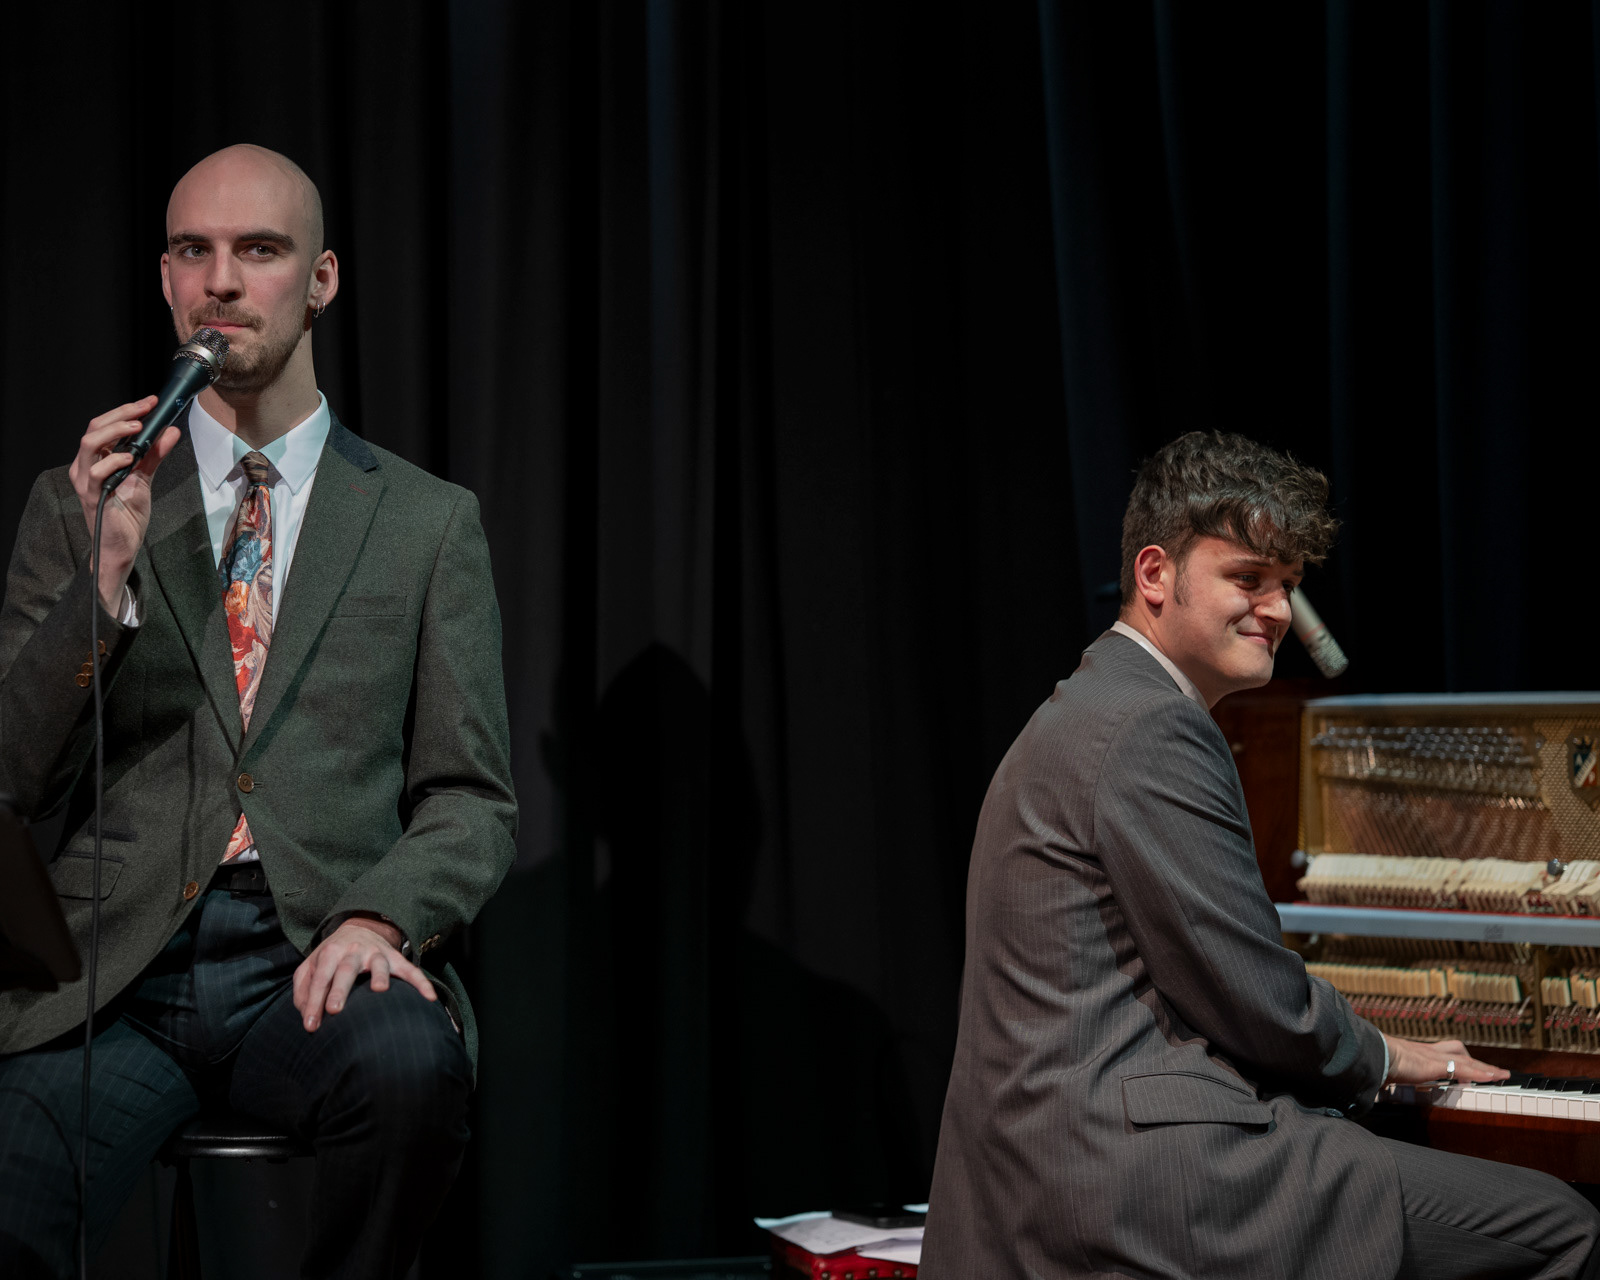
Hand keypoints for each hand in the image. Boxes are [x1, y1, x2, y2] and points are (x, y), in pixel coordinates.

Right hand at [67, 396, 181, 613]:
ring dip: (114, 432)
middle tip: (146, 409)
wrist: (122, 546)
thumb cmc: (127, 514)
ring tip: (138, 428)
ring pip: (89, 444)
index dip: (125, 411)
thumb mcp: (144, 478)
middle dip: (122, 414)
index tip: (150, 402)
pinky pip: (95, 472)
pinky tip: (130, 458)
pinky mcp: (92, 496)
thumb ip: (154, 455)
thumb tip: (170, 431)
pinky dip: (113, 460)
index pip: (103, 425)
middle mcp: (85, 466)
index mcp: (96, 459)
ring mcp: (86, 481)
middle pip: (94, 428)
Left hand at [292, 917, 435, 1031]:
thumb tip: (305, 1014)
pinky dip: (421, 983)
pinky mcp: (395, 958)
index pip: (320, 979)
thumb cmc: (331, 957)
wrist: (360, 928)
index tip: (310, 1026)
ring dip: (380, 976)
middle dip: (340, 989)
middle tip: (334, 1010)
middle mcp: (354, 951)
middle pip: (346, 969)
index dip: (313, 1002)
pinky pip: (410, 970)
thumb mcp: (311, 966)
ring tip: (380, 990)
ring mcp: (377, 953)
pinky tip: (429, 998)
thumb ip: (303, 989)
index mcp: (330, 952)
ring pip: (379, 964)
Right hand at [1383, 1034, 1508, 1085]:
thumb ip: (1387, 1078)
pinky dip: (1482, 1073)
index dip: (1456, 1059)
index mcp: (1418, 1054)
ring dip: (1485, 1067)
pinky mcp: (1438, 1065)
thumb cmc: (1376, 1062)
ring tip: (1500, 1075)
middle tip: (1494, 1070)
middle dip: (1477, 1062)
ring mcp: (1435, 1057)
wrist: (1374, 1054)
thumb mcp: (1386, 1071)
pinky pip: (1466, 1068)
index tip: (1466, 1066)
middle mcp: (1429, 1052)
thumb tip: (1377, 1088)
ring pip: (1467, 1059)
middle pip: (1460, 1053)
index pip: (1444, 1053)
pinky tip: (1494, 1077)